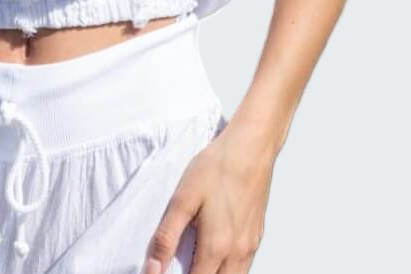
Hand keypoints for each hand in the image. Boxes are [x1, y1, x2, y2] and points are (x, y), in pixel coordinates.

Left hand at [141, 123, 275, 273]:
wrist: (251, 148)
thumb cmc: (217, 168)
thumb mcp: (183, 199)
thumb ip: (166, 237)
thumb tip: (153, 268)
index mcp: (217, 247)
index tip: (161, 273)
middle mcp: (237, 253)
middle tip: (177, 266)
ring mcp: (250, 246)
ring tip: (195, 262)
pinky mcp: (257, 236)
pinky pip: (244, 267)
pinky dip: (228, 270)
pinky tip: (216, 255)